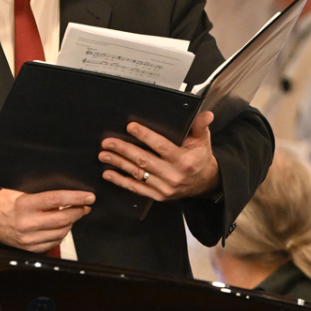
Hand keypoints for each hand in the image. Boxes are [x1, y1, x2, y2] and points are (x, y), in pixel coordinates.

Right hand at [0, 188, 92, 251]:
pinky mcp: (30, 249)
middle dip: (78, 211)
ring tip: (73, 214)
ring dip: (71, 223)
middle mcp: (27, 223)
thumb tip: (67, 192)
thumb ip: (41, 193)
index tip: (89, 197)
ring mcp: (29, 239)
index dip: (76, 198)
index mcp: (25, 205)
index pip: (56, 200)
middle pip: (63, 219)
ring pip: (61, 232)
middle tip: (85, 205)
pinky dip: (61, 234)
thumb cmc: (4, 202)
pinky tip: (61, 226)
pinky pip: (54, 243)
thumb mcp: (20, 191)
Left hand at [99, 114, 219, 200]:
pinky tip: (108, 173)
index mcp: (184, 160)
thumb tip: (206, 114)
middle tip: (108, 142)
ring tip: (104, 155)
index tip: (130, 127)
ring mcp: (164, 188)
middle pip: (144, 160)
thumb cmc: (199, 157)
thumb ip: (200, 126)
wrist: (204, 183)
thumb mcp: (203, 141)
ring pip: (137, 174)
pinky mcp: (158, 196)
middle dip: (124, 150)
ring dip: (118, 164)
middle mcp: (173, 175)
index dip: (145, 136)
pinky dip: (121, 181)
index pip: (161, 146)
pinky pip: (136, 188)